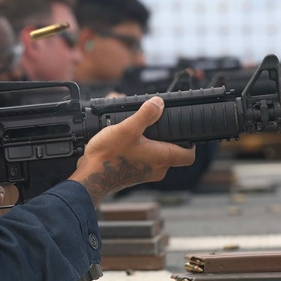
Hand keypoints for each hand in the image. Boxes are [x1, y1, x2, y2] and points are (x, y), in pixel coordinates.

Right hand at [69, 96, 194, 205]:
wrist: (90, 177)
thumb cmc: (109, 157)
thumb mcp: (128, 128)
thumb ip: (146, 114)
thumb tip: (159, 103)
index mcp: (162, 158)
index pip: (188, 155)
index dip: (190, 143)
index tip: (185, 132)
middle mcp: (157, 169)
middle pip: (171, 151)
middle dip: (163, 136)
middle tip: (154, 124)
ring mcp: (145, 173)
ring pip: (155, 155)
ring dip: (148, 141)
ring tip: (134, 129)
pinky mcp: (133, 174)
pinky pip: (142, 160)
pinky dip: (137, 149)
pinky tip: (124, 140)